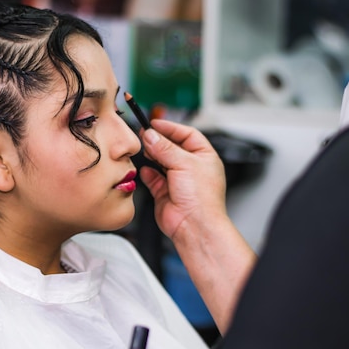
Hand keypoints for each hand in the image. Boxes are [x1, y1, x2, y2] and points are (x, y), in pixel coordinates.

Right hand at [139, 119, 226, 240]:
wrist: (194, 224)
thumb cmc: (201, 198)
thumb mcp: (184, 163)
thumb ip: (164, 148)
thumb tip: (151, 136)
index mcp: (204, 157)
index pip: (187, 135)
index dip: (171, 128)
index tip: (155, 123)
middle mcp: (192, 168)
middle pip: (172, 147)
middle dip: (158, 141)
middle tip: (144, 135)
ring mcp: (178, 180)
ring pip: (161, 162)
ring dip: (152, 155)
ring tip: (143, 149)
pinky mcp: (165, 192)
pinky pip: (153, 178)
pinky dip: (148, 173)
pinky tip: (145, 169)